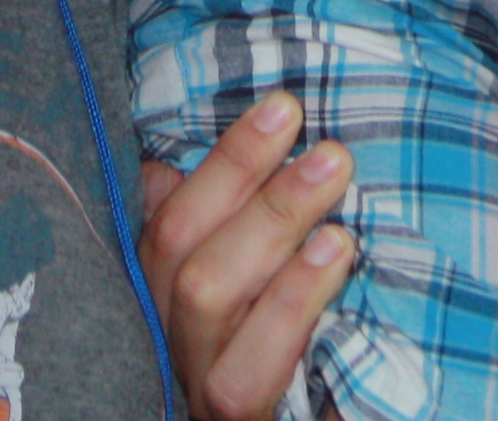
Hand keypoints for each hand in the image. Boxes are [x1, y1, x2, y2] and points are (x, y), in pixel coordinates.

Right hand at [140, 95, 358, 419]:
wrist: (278, 420)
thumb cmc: (263, 339)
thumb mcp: (239, 275)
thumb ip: (213, 220)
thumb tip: (172, 161)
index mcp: (160, 286)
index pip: (172, 212)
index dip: (227, 159)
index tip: (284, 107)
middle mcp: (166, 330)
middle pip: (182, 247)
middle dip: (250, 181)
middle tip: (328, 149)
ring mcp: (196, 377)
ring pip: (205, 295)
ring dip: (272, 228)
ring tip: (333, 183)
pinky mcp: (234, 415)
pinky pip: (248, 368)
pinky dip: (290, 305)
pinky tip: (337, 257)